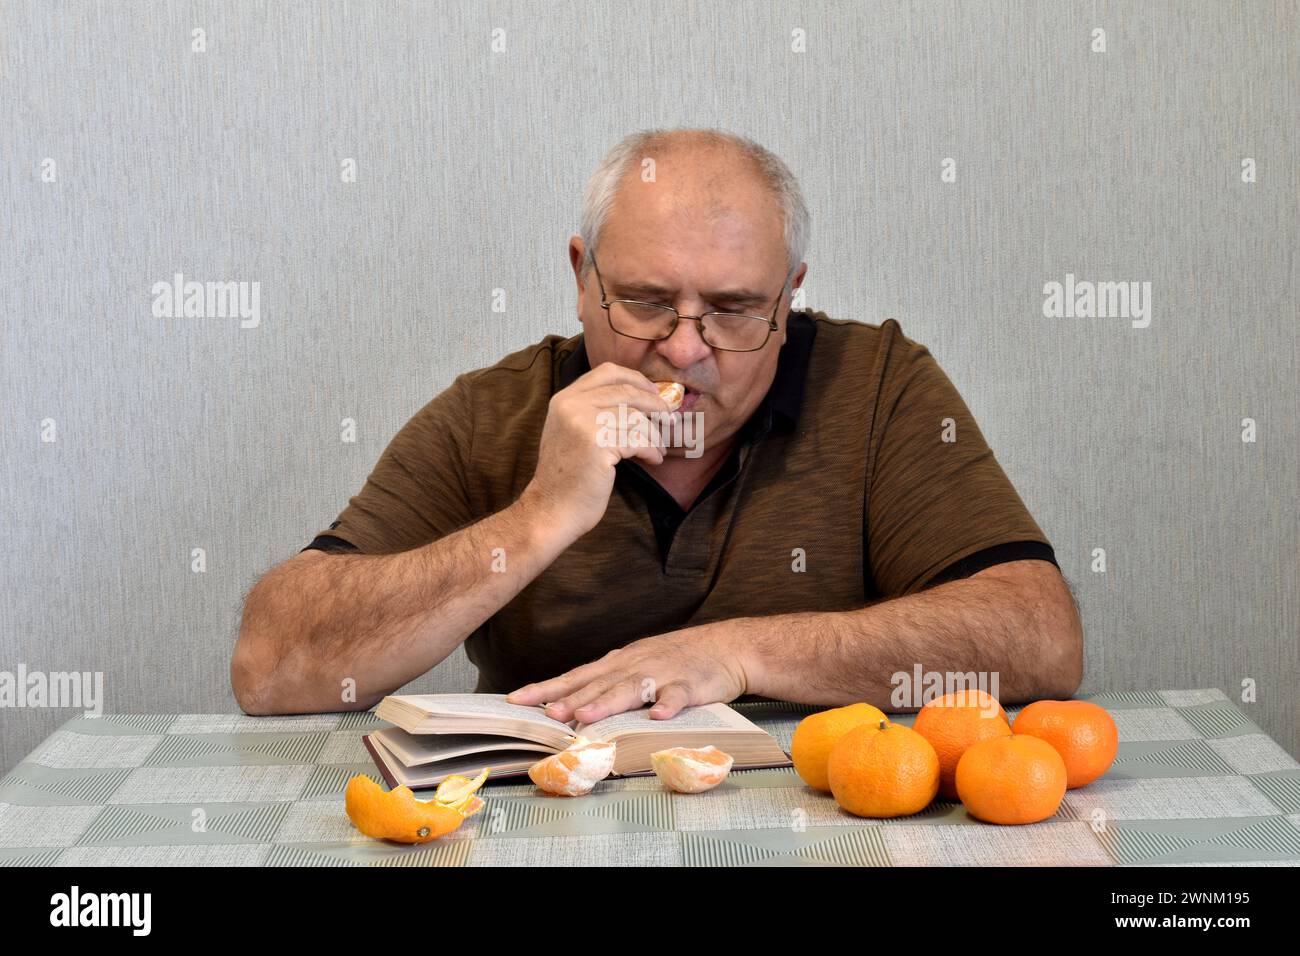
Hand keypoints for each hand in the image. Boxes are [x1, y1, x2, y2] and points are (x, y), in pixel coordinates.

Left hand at [504, 623, 751, 722]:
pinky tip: (657, 714)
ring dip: (606, 703)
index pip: (575, 676)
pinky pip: (678, 695)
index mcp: (618, 663)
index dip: (545, 689)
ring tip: (585, 717)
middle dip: (569, 699)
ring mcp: (662, 673)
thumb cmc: (675, 660)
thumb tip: (566, 704)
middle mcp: (634, 665)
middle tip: (545, 715)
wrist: (725, 647)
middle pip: (597, 684)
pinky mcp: (691, 684)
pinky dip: (667, 704)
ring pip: (630, 689)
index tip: (516, 700)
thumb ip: (605, 683)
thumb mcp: (635, 666)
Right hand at [520, 361, 669, 538]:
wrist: (551, 510)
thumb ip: (593, 410)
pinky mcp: (598, 444)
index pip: (607, 372)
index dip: (636, 379)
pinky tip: (654, 460)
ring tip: (659, 449)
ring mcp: (583, 423)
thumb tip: (640, 397)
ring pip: (636, 419)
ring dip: (654, 435)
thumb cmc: (568, 476)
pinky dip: (652, 451)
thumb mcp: (571, 432)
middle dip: (654, 405)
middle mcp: (571, 405)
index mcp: (564, 399)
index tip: (654, 393)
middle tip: (669, 419)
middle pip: (627, 392)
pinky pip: (638, 440)